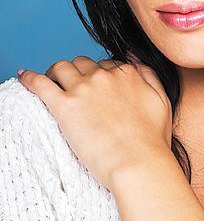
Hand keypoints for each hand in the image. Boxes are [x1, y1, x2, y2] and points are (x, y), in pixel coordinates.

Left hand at [17, 56, 172, 190]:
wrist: (138, 162)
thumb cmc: (152, 139)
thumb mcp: (161, 99)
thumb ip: (149, 74)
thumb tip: (134, 58)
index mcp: (127, 73)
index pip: (107, 64)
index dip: (100, 75)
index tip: (96, 86)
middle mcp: (104, 76)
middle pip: (83, 63)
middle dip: (78, 72)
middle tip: (74, 87)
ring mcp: (84, 89)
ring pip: (61, 67)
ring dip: (56, 73)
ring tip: (52, 82)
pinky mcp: (65, 106)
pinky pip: (40, 84)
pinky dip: (30, 78)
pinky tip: (24, 77)